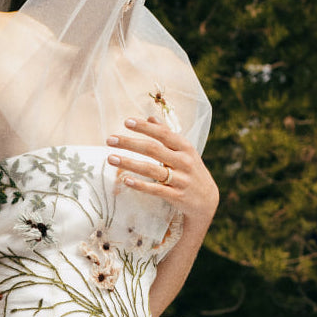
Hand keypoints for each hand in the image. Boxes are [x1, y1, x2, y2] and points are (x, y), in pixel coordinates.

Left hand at [106, 115, 218, 233]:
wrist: (206, 200)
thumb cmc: (191, 170)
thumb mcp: (184, 151)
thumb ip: (167, 134)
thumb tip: (151, 117)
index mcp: (185, 147)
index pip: (163, 133)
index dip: (145, 127)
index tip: (127, 122)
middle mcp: (183, 161)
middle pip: (153, 149)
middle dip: (130, 143)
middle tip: (109, 139)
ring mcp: (180, 179)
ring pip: (151, 169)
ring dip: (129, 163)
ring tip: (110, 158)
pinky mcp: (176, 196)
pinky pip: (155, 189)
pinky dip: (140, 184)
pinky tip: (125, 180)